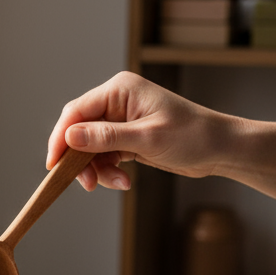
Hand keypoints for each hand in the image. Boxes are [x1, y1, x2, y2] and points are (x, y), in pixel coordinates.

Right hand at [46, 71, 236, 191]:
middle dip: (81, 160)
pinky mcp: (128, 137)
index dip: (61, 138)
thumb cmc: (193, 136)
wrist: (221, 149)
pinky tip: (124, 181)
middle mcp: (117, 101)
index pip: (76, 112)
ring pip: (91, 147)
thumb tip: (69, 138)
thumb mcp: (147, 138)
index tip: (53, 164)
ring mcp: (122, 120)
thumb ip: (106, 137)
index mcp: (119, 90)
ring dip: (98, 169)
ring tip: (117, 183)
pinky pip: (105, 154)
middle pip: (79, 131)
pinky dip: (109, 170)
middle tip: (88, 184)